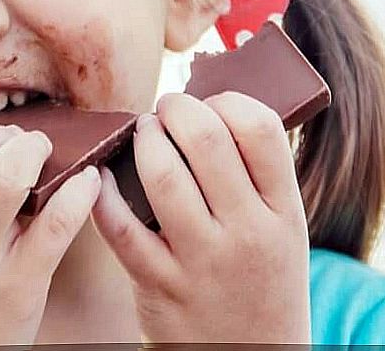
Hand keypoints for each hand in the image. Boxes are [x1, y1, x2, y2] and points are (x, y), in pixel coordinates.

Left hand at [90, 91, 311, 342]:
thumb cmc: (262, 279)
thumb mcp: (283, 229)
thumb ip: (256, 175)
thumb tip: (211, 106)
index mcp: (284, 212)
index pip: (261, 128)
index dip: (227, 100)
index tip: (209, 104)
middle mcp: (249, 233)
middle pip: (206, 139)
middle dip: (176, 108)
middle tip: (166, 109)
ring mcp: (203, 261)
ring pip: (161, 175)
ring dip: (143, 140)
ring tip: (142, 133)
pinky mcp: (159, 285)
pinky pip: (120, 226)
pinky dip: (101, 192)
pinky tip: (99, 175)